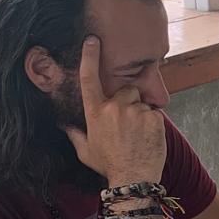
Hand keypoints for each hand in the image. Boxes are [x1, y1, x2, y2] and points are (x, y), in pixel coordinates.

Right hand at [63, 37, 166, 186]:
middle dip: (128, 101)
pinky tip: (148, 138)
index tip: (93, 40)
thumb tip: (63, 125)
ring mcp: (135, 112)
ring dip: (141, 114)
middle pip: (126, 90)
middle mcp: (115, 108)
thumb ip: (74, 134)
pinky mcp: (154, 117)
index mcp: (96, 113)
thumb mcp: (86, 151)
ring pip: (141, 103)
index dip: (90, 57)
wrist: (134, 178)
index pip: (90, 79)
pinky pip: (155, 113)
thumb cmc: (108, 165)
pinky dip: (154, 123)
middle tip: (128, 124)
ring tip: (138, 135)